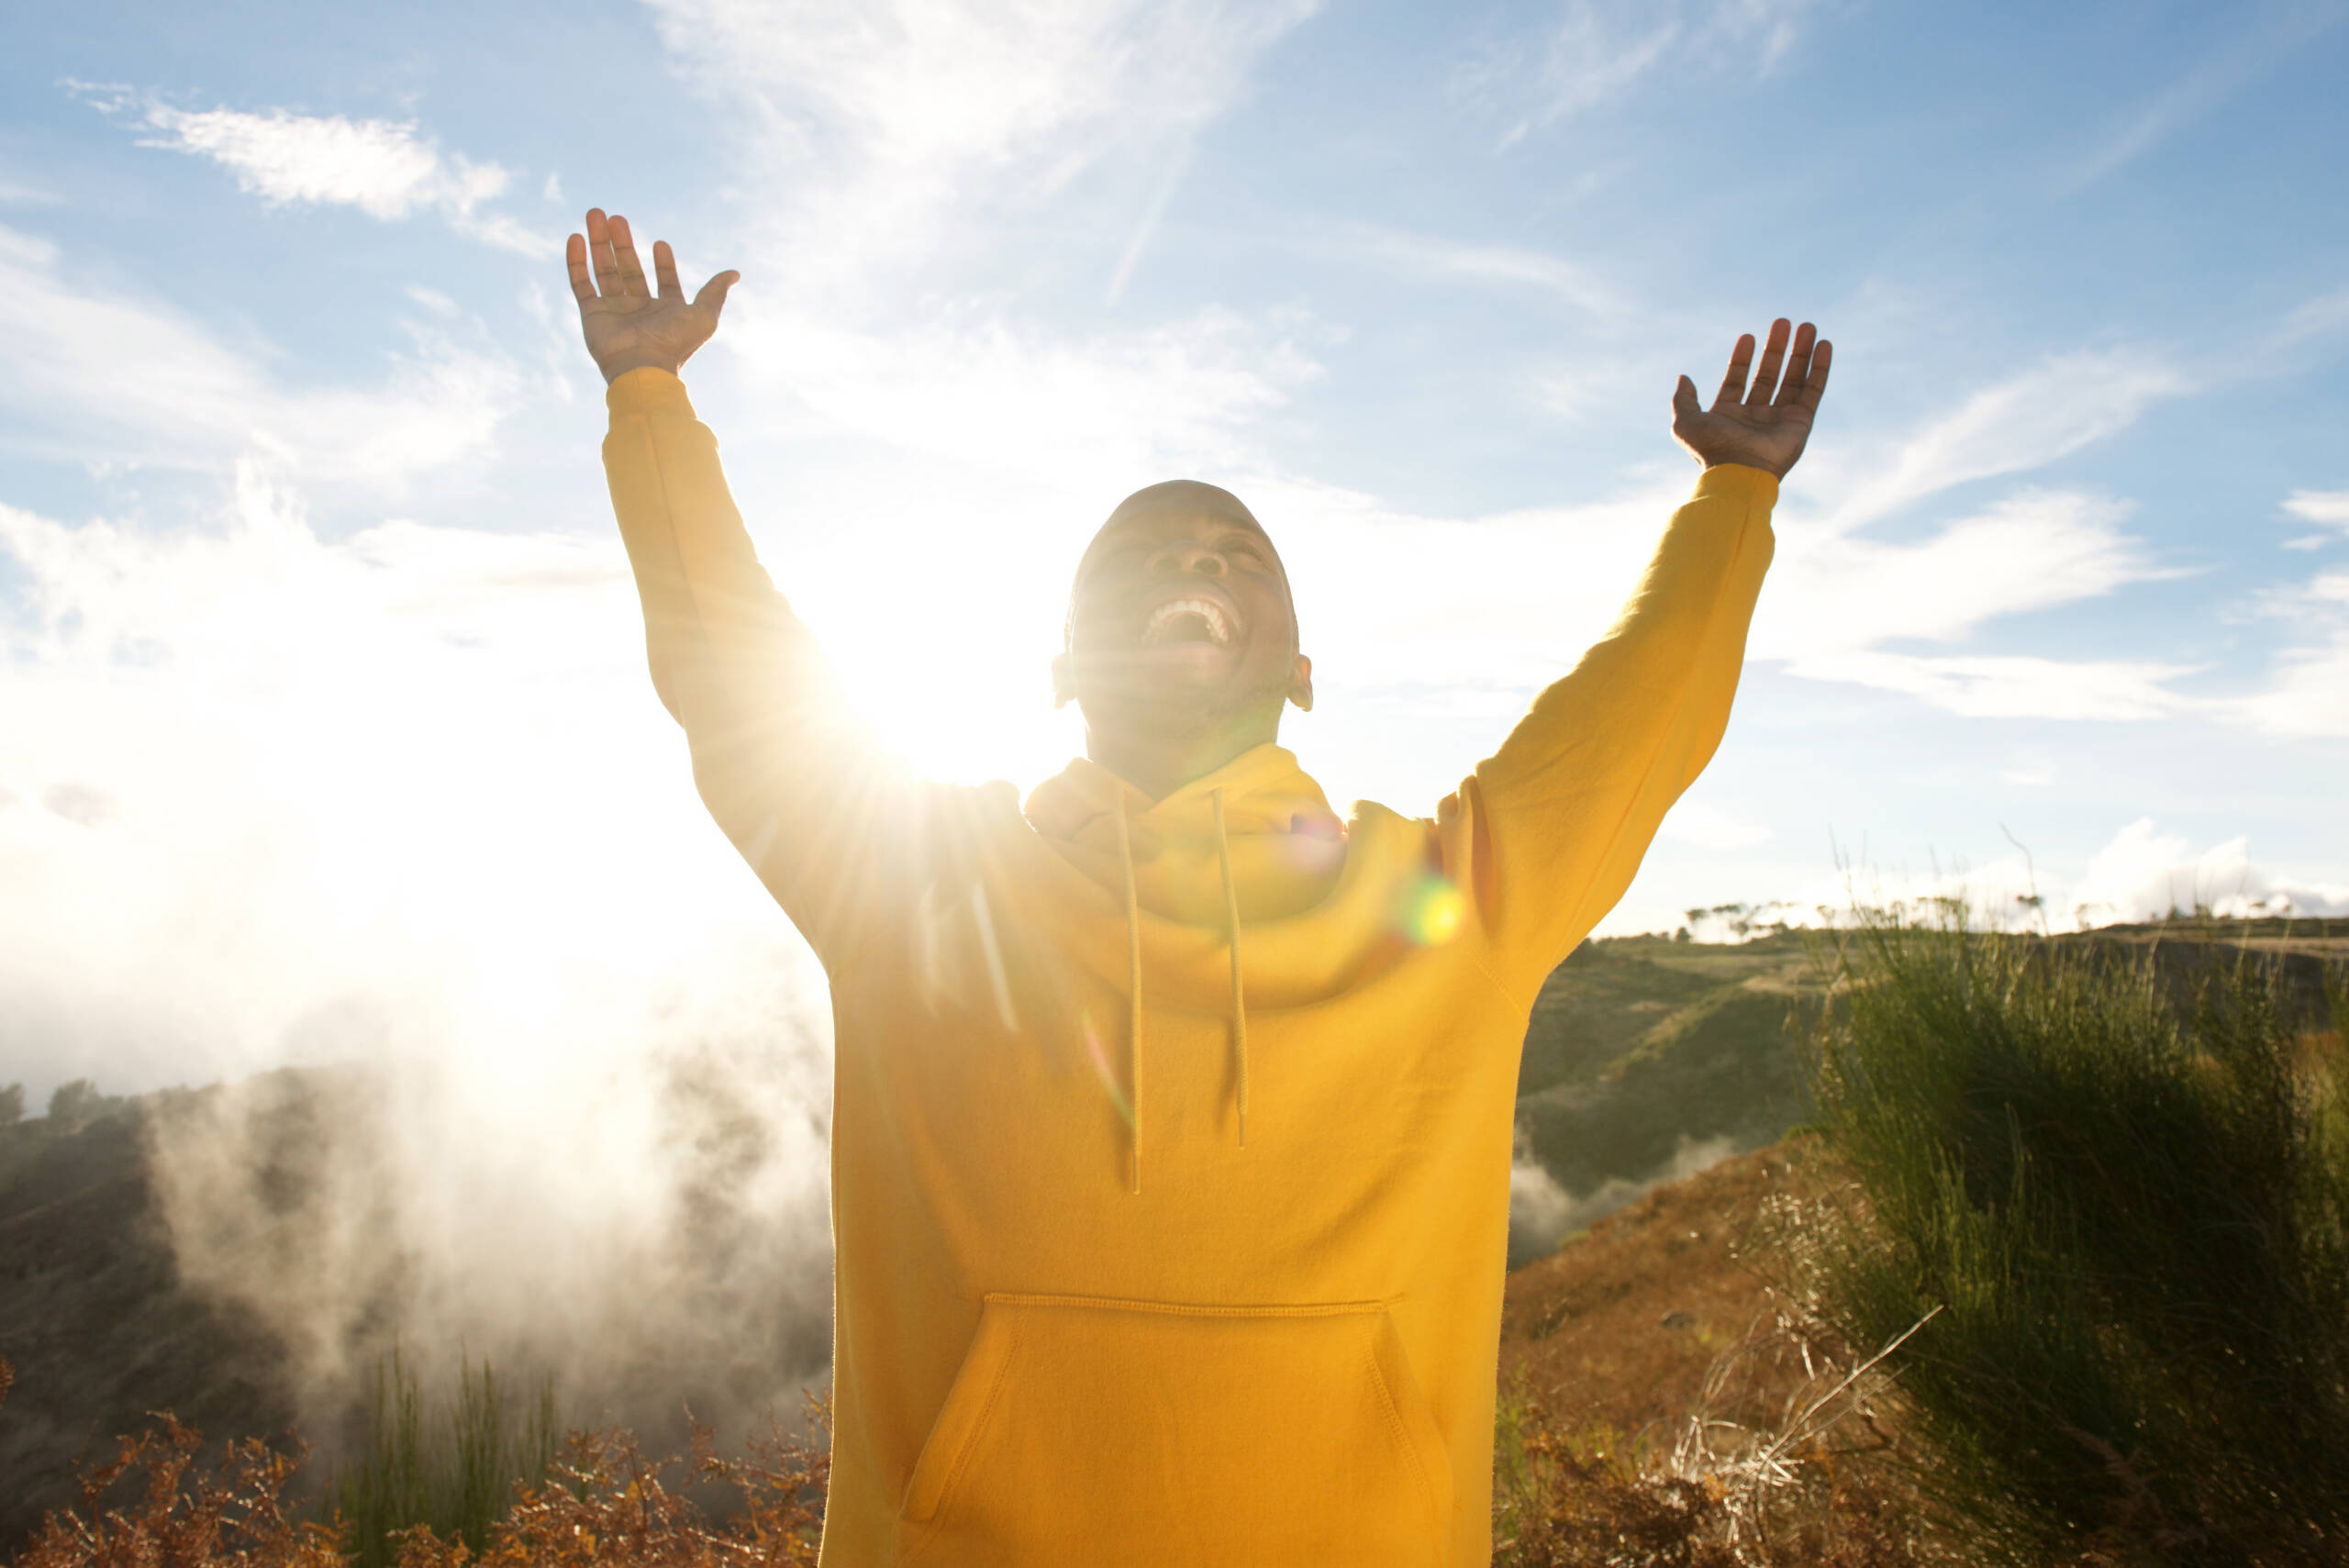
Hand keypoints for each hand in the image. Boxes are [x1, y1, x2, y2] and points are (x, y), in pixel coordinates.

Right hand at [565, 209, 739, 383]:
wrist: (642, 365)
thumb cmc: (674, 342)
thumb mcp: (704, 314)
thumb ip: (715, 291)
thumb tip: (734, 273)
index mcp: (666, 311)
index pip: (664, 281)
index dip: (664, 263)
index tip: (661, 244)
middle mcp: (639, 310)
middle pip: (629, 269)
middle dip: (622, 243)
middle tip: (616, 217)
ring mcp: (614, 311)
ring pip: (604, 270)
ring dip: (599, 243)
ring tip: (595, 214)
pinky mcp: (591, 314)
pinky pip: (580, 283)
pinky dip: (576, 261)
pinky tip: (576, 237)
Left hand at [1671, 319, 1830, 478]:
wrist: (1741, 470)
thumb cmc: (1712, 447)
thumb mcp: (1685, 422)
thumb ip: (1682, 399)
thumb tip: (1683, 377)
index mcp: (1730, 416)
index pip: (1738, 380)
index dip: (1742, 359)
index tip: (1747, 336)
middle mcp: (1756, 416)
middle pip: (1768, 375)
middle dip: (1776, 349)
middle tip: (1782, 322)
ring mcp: (1780, 419)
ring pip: (1793, 378)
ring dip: (1800, 352)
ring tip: (1807, 325)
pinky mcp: (1801, 422)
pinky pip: (1813, 390)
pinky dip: (1820, 368)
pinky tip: (1823, 345)